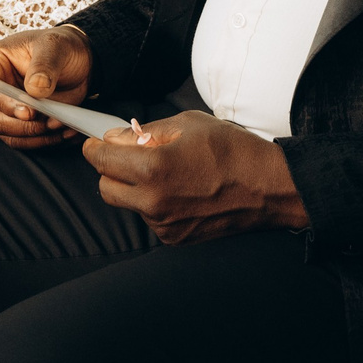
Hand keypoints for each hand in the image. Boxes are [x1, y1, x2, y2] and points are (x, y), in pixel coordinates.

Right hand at [0, 25, 93, 150]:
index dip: (4, 103)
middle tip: (50, 122)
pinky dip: (44, 140)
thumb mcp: (54, 45)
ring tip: (61, 125)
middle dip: (23, 126)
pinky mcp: (17, 123)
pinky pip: (25, 140)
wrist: (76, 60)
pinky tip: (65, 132)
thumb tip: (35, 89)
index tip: (29, 111)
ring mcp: (2, 108)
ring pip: (10, 134)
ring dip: (36, 136)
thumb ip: (44, 65)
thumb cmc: (59, 46)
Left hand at [81, 110, 308, 244]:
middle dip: (110, 170)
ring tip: (165, 171)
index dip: (94, 148)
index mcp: (153, 168)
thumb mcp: (187, 125)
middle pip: (106, 188)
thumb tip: (117, 137)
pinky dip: (154, 203)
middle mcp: (154, 202)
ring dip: (134, 187)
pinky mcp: (175, 238)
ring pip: (129, 204)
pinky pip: (150, 218)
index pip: (102, 161)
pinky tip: (179, 189)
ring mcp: (164, 224)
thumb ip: (146, 131)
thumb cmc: (232, 150)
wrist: (268, 187)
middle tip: (127, 155)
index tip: (94, 143)